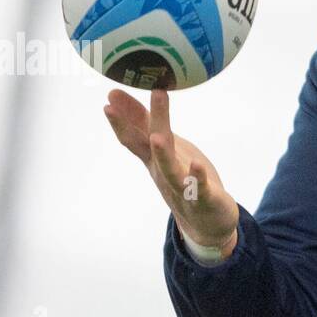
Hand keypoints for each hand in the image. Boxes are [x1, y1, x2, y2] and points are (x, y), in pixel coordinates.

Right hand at [103, 87, 238, 252]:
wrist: (206, 222)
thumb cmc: (184, 178)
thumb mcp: (164, 148)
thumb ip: (144, 123)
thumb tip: (118, 96)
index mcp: (155, 159)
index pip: (134, 137)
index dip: (122, 118)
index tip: (111, 93)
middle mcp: (163, 171)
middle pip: (150, 145)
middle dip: (136, 123)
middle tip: (119, 102)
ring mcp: (182, 185)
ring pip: (169, 169)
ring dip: (163, 154)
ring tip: (157, 137)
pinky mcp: (204, 198)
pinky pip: (199, 188)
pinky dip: (197, 177)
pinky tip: (197, 165)